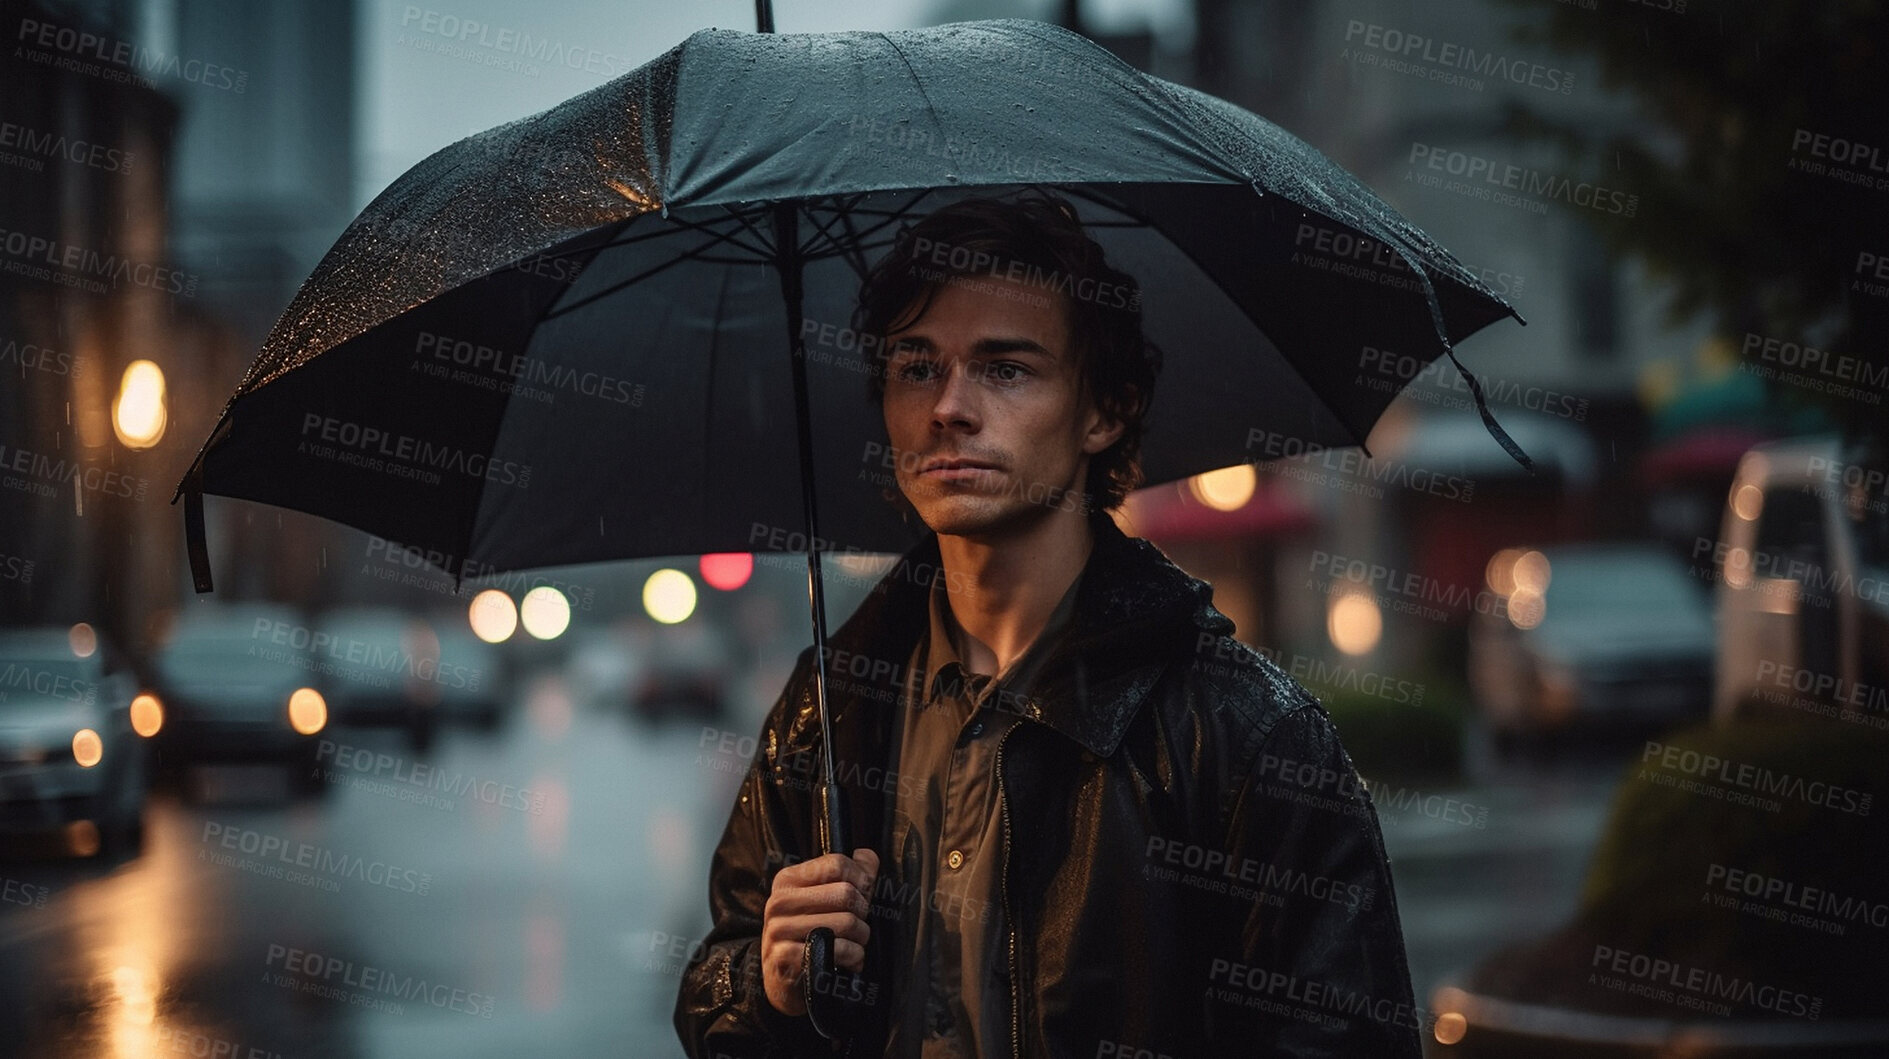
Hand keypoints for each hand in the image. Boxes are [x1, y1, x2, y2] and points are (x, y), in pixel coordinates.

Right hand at [760, 848, 878, 1017]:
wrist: (784, 981)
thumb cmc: (813, 934)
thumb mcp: (829, 899)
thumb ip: (853, 874)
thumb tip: (867, 855)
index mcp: (788, 879)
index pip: (837, 864)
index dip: (860, 881)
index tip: (861, 897)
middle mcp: (779, 901)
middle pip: (846, 893)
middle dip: (862, 913)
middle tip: (858, 926)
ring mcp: (778, 929)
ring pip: (846, 922)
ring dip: (861, 938)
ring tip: (855, 945)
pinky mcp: (784, 957)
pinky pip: (839, 949)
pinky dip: (854, 957)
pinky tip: (850, 962)